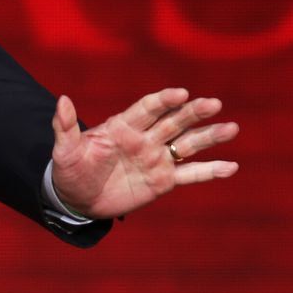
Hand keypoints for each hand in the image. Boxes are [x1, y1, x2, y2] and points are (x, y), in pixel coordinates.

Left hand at [49, 87, 238, 219]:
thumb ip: (65, 127)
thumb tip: (61, 100)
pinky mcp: (163, 181)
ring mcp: (156, 159)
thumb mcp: (65, 151)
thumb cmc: (70, 170)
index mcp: (123, 126)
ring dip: (209, 137)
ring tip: (231, 128)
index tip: (180, 93)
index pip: (147, 108)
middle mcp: (145, 139)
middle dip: (193, 112)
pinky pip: (190, 174)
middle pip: (173, 122)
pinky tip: (231, 166)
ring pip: (187, 145)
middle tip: (213, 103)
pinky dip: (210, 170)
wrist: (77, 199)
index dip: (164, 100)